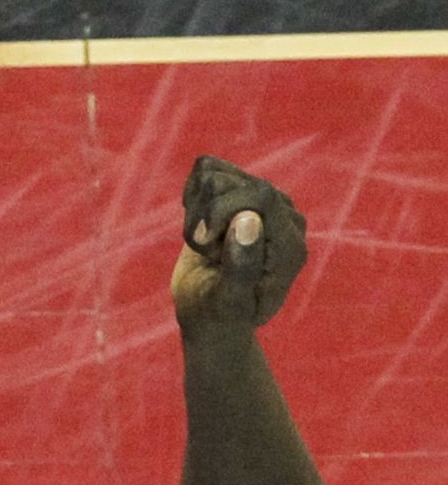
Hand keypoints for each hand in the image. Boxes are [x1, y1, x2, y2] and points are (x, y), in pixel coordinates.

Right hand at [172, 154, 307, 332]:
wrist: (210, 313)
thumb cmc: (219, 314)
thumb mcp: (228, 301)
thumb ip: (242, 265)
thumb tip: (249, 218)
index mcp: (290, 244)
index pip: (259, 195)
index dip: (220, 211)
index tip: (203, 243)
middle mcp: (285, 218)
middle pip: (232, 182)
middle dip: (204, 215)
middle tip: (206, 251)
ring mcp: (266, 204)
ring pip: (215, 174)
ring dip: (197, 209)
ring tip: (205, 243)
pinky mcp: (244, 194)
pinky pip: (209, 170)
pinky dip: (193, 196)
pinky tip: (200, 224)